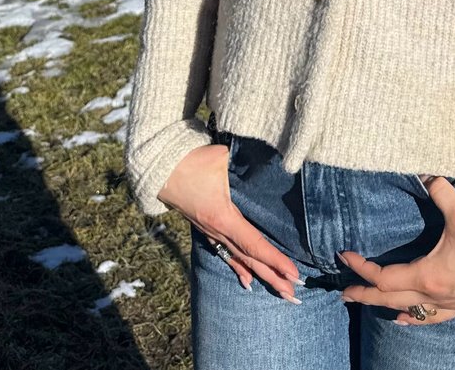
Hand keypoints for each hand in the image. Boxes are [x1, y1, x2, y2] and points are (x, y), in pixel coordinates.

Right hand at [158, 143, 302, 301]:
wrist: (160, 168)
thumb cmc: (192, 161)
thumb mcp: (221, 158)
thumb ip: (244, 164)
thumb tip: (269, 158)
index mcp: (223, 217)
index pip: (254, 244)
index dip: (275, 260)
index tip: (294, 274)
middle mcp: (217, 231)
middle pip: (249, 259)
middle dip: (273, 278)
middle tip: (295, 296)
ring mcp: (211, 232)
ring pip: (239, 259)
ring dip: (261, 276)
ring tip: (279, 292)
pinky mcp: (206, 228)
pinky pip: (225, 253)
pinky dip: (239, 268)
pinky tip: (247, 281)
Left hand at [337, 175, 454, 324]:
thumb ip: (441, 192)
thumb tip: (426, 174)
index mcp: (426, 274)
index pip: (383, 276)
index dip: (361, 268)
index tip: (345, 257)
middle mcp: (431, 295)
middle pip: (388, 299)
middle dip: (364, 294)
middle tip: (344, 292)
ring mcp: (445, 305)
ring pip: (406, 312)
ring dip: (384, 307)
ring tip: (368, 302)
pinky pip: (429, 319)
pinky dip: (412, 318)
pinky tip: (404, 319)